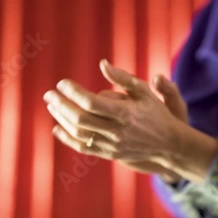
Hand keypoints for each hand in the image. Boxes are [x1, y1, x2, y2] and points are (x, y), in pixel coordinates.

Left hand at [44, 59, 217, 182]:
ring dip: (62, 119)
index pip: (91, 102)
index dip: (73, 92)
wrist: (168, 144)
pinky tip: (57, 128)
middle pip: (81, 118)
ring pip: (79, 134)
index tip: (62, 83)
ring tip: (52, 106)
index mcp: (125, 113)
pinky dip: (67, 139)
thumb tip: (102, 64)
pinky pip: (83, 148)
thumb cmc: (156, 113)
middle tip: (49, 94)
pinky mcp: (110, 154)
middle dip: (61, 105)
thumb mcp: (143, 91)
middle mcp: (117, 131)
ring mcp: (113, 145)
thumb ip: (122, 77)